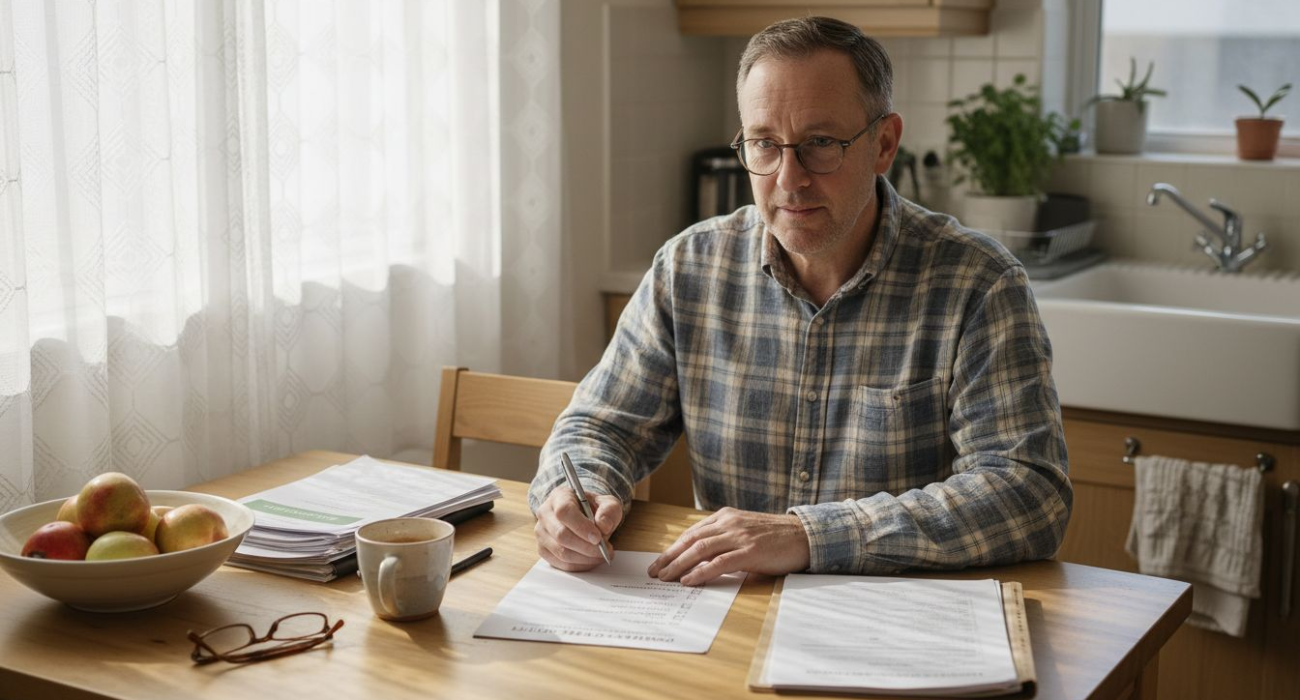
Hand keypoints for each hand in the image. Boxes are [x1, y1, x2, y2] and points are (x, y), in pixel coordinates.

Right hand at [534, 487, 622, 570]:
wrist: (584, 516)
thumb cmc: (593, 509)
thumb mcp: (608, 504)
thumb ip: (609, 511)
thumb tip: (603, 526)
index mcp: (559, 496)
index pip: (564, 511)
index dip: (581, 526)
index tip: (598, 538)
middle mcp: (545, 513)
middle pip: (561, 534)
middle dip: (586, 547)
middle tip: (605, 550)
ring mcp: (541, 532)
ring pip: (561, 552)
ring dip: (585, 558)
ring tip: (601, 555)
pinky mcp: (543, 549)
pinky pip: (560, 563)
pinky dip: (579, 565)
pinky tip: (591, 560)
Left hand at [647, 507, 810, 585]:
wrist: (805, 536)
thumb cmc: (776, 537)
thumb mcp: (745, 531)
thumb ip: (725, 539)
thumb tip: (701, 558)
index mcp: (726, 516)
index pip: (692, 532)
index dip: (673, 548)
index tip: (660, 561)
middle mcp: (729, 523)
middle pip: (691, 540)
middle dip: (669, 557)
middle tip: (654, 572)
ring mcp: (739, 536)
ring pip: (700, 550)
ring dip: (679, 565)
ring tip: (666, 578)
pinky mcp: (750, 551)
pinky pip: (719, 562)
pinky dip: (701, 572)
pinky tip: (689, 581)